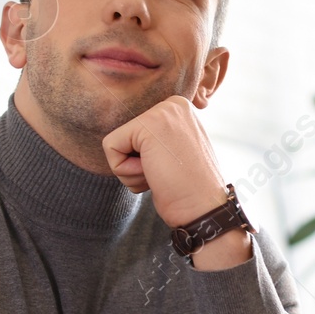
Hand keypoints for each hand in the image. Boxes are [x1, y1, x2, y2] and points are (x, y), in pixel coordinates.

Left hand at [102, 96, 228, 225]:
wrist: (204, 209)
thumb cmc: (188, 190)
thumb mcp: (176, 153)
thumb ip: (156, 141)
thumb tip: (133, 143)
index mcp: (179, 109)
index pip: (135, 134)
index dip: (144, 160)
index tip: (171, 168)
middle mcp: (172, 104)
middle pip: (124, 137)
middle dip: (136, 165)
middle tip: (166, 173)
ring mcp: (162, 112)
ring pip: (116, 143)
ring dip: (133, 171)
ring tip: (163, 174)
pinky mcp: (148, 125)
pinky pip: (110, 147)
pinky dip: (126, 171)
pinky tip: (154, 173)